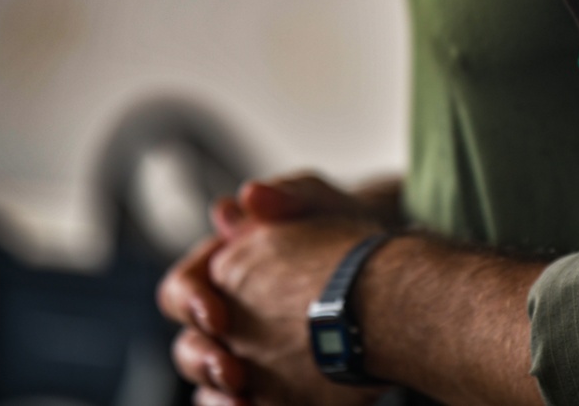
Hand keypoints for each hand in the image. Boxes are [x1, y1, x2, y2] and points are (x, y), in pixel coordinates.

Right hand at [158, 171, 400, 403]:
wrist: (395, 276)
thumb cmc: (348, 234)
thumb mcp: (325, 205)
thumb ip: (290, 195)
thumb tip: (249, 196)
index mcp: (226, 272)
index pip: (182, 289)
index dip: (190, 302)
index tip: (218, 315)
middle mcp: (229, 318)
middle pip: (189, 346)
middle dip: (202, 361)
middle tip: (232, 370)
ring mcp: (250, 357)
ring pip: (211, 385)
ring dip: (216, 396)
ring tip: (243, 399)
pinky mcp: (275, 389)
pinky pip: (246, 405)